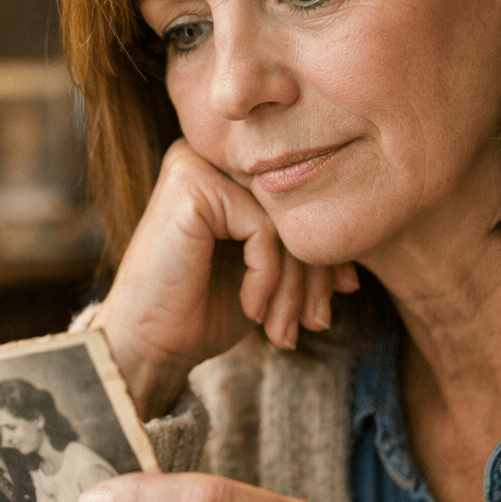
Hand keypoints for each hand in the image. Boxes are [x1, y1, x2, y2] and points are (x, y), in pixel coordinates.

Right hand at [92, 139, 358, 419]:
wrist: (146, 345)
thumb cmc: (199, 312)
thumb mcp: (264, 276)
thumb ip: (300, 251)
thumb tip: (354, 259)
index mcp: (225, 171)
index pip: (295, 201)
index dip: (322, 252)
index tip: (339, 296)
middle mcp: (210, 157)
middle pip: (292, 208)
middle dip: (313, 273)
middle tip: (317, 321)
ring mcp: (198, 164)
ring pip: (283, 221)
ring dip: (293, 286)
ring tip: (286, 329)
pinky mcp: (194, 184)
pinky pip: (264, 230)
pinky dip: (267, 278)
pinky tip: (252, 309)